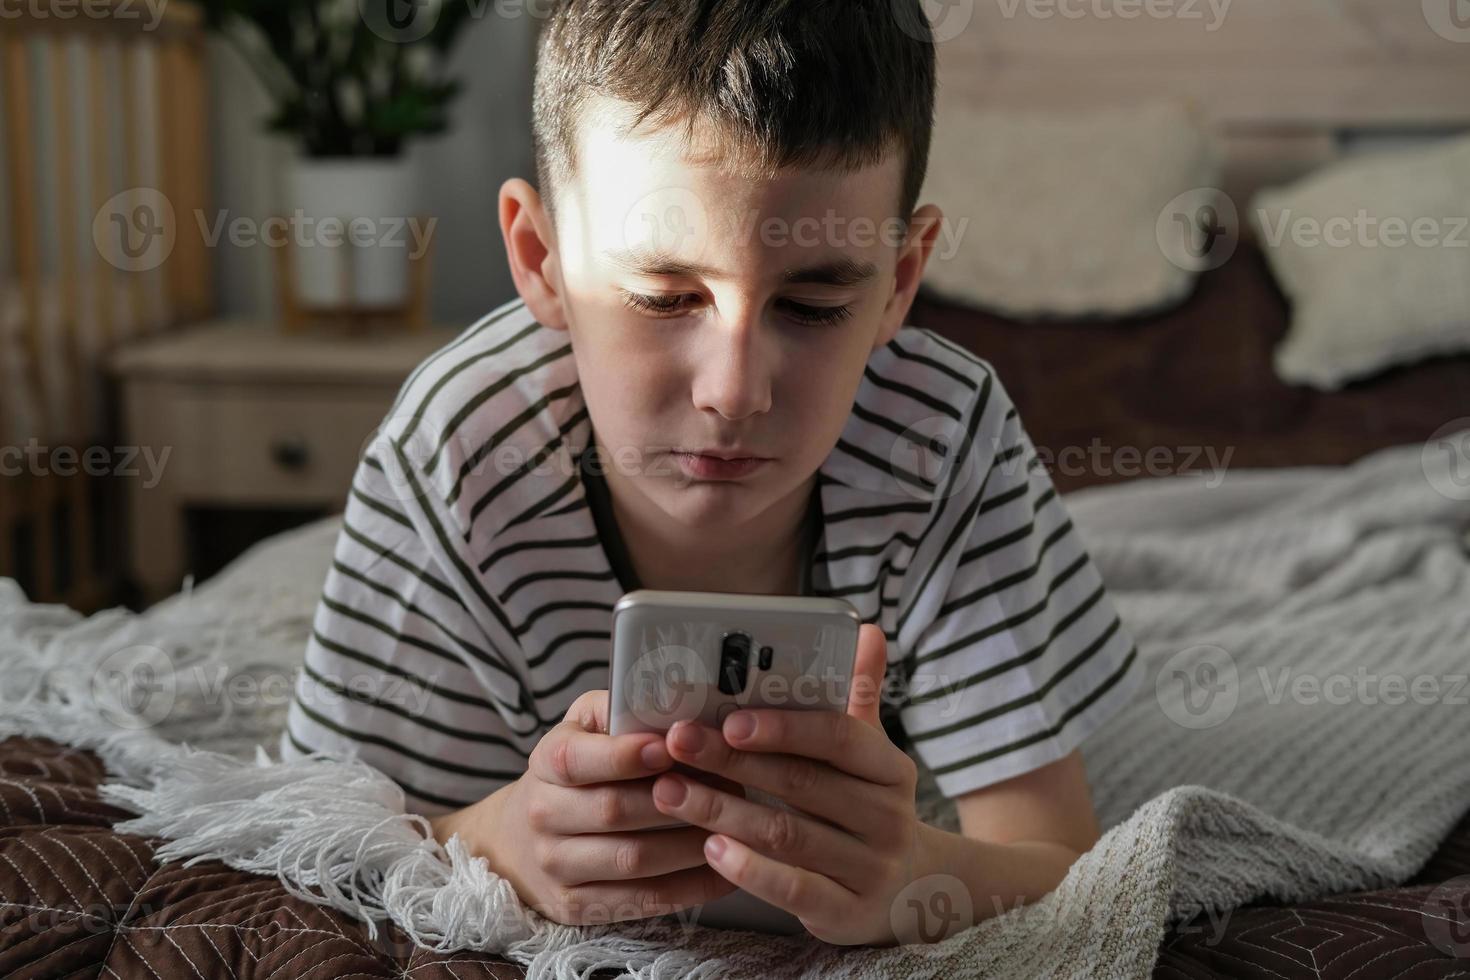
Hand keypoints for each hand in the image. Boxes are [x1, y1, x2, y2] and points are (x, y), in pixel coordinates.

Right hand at [438, 689, 737, 924]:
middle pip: (614, 811)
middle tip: (728, 787)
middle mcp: (544, 815)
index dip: (626, 755)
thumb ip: (622, 710)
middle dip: (677, 800)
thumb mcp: (585, 727)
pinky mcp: (576, 907)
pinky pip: (641, 901)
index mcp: (547, 762)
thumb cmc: (575, 771)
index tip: (672, 745)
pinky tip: (723, 868)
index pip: (580, 759)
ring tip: (735, 826)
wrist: (517, 840)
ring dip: (691, 844)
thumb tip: (677, 699)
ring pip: (633, 859)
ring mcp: (557, 866)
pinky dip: (689, 887)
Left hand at [650, 624, 929, 945]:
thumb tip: (865, 629)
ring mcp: (871, 869)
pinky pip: (794, 889)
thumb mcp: (870, 755)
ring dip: (723, 811)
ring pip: (788, 834)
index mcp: (890, 770)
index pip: (840, 738)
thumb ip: (858, 695)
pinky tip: (709, 848)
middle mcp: (887, 818)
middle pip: (802, 784)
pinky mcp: (847, 914)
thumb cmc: (868, 807)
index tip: (729, 717)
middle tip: (677, 743)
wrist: (910, 890)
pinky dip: (750, 869)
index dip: (785, 727)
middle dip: (733, 761)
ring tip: (669, 791)